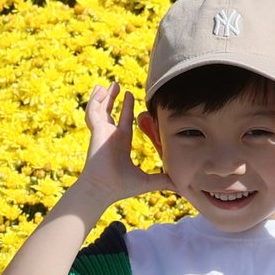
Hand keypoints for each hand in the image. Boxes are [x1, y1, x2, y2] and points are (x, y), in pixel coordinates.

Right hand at [77, 82, 168, 208]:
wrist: (104, 189)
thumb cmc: (121, 187)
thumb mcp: (147, 181)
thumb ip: (163, 180)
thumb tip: (181, 186)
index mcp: (120, 144)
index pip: (124, 122)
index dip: (126, 110)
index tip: (130, 97)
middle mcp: (110, 136)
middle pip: (111, 113)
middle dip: (114, 99)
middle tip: (119, 86)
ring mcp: (102, 133)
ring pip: (101, 109)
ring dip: (105, 97)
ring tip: (109, 85)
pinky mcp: (97, 130)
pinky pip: (93, 112)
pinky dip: (96, 100)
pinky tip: (101, 89)